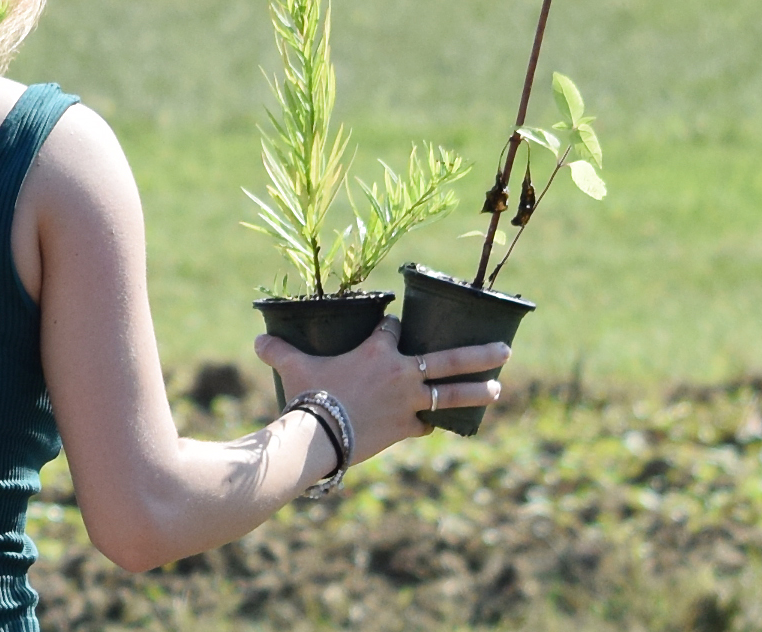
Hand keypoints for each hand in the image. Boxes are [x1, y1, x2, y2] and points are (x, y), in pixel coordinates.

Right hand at [253, 318, 510, 462]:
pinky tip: (445, 425)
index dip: (394, 328)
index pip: (395, 330)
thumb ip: (279, 351)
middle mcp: (401, 373)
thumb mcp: (293, 367)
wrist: (318, 433)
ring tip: (498, 387)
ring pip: (452, 393)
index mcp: (377, 350)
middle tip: (505, 350)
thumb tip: (257, 344)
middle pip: (449, 358)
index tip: (394, 330)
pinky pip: (426, 425)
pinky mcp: (405, 429)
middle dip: (479, 353)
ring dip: (477, 390)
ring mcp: (408, 402)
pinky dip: (433, 424)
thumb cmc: (307, 394)